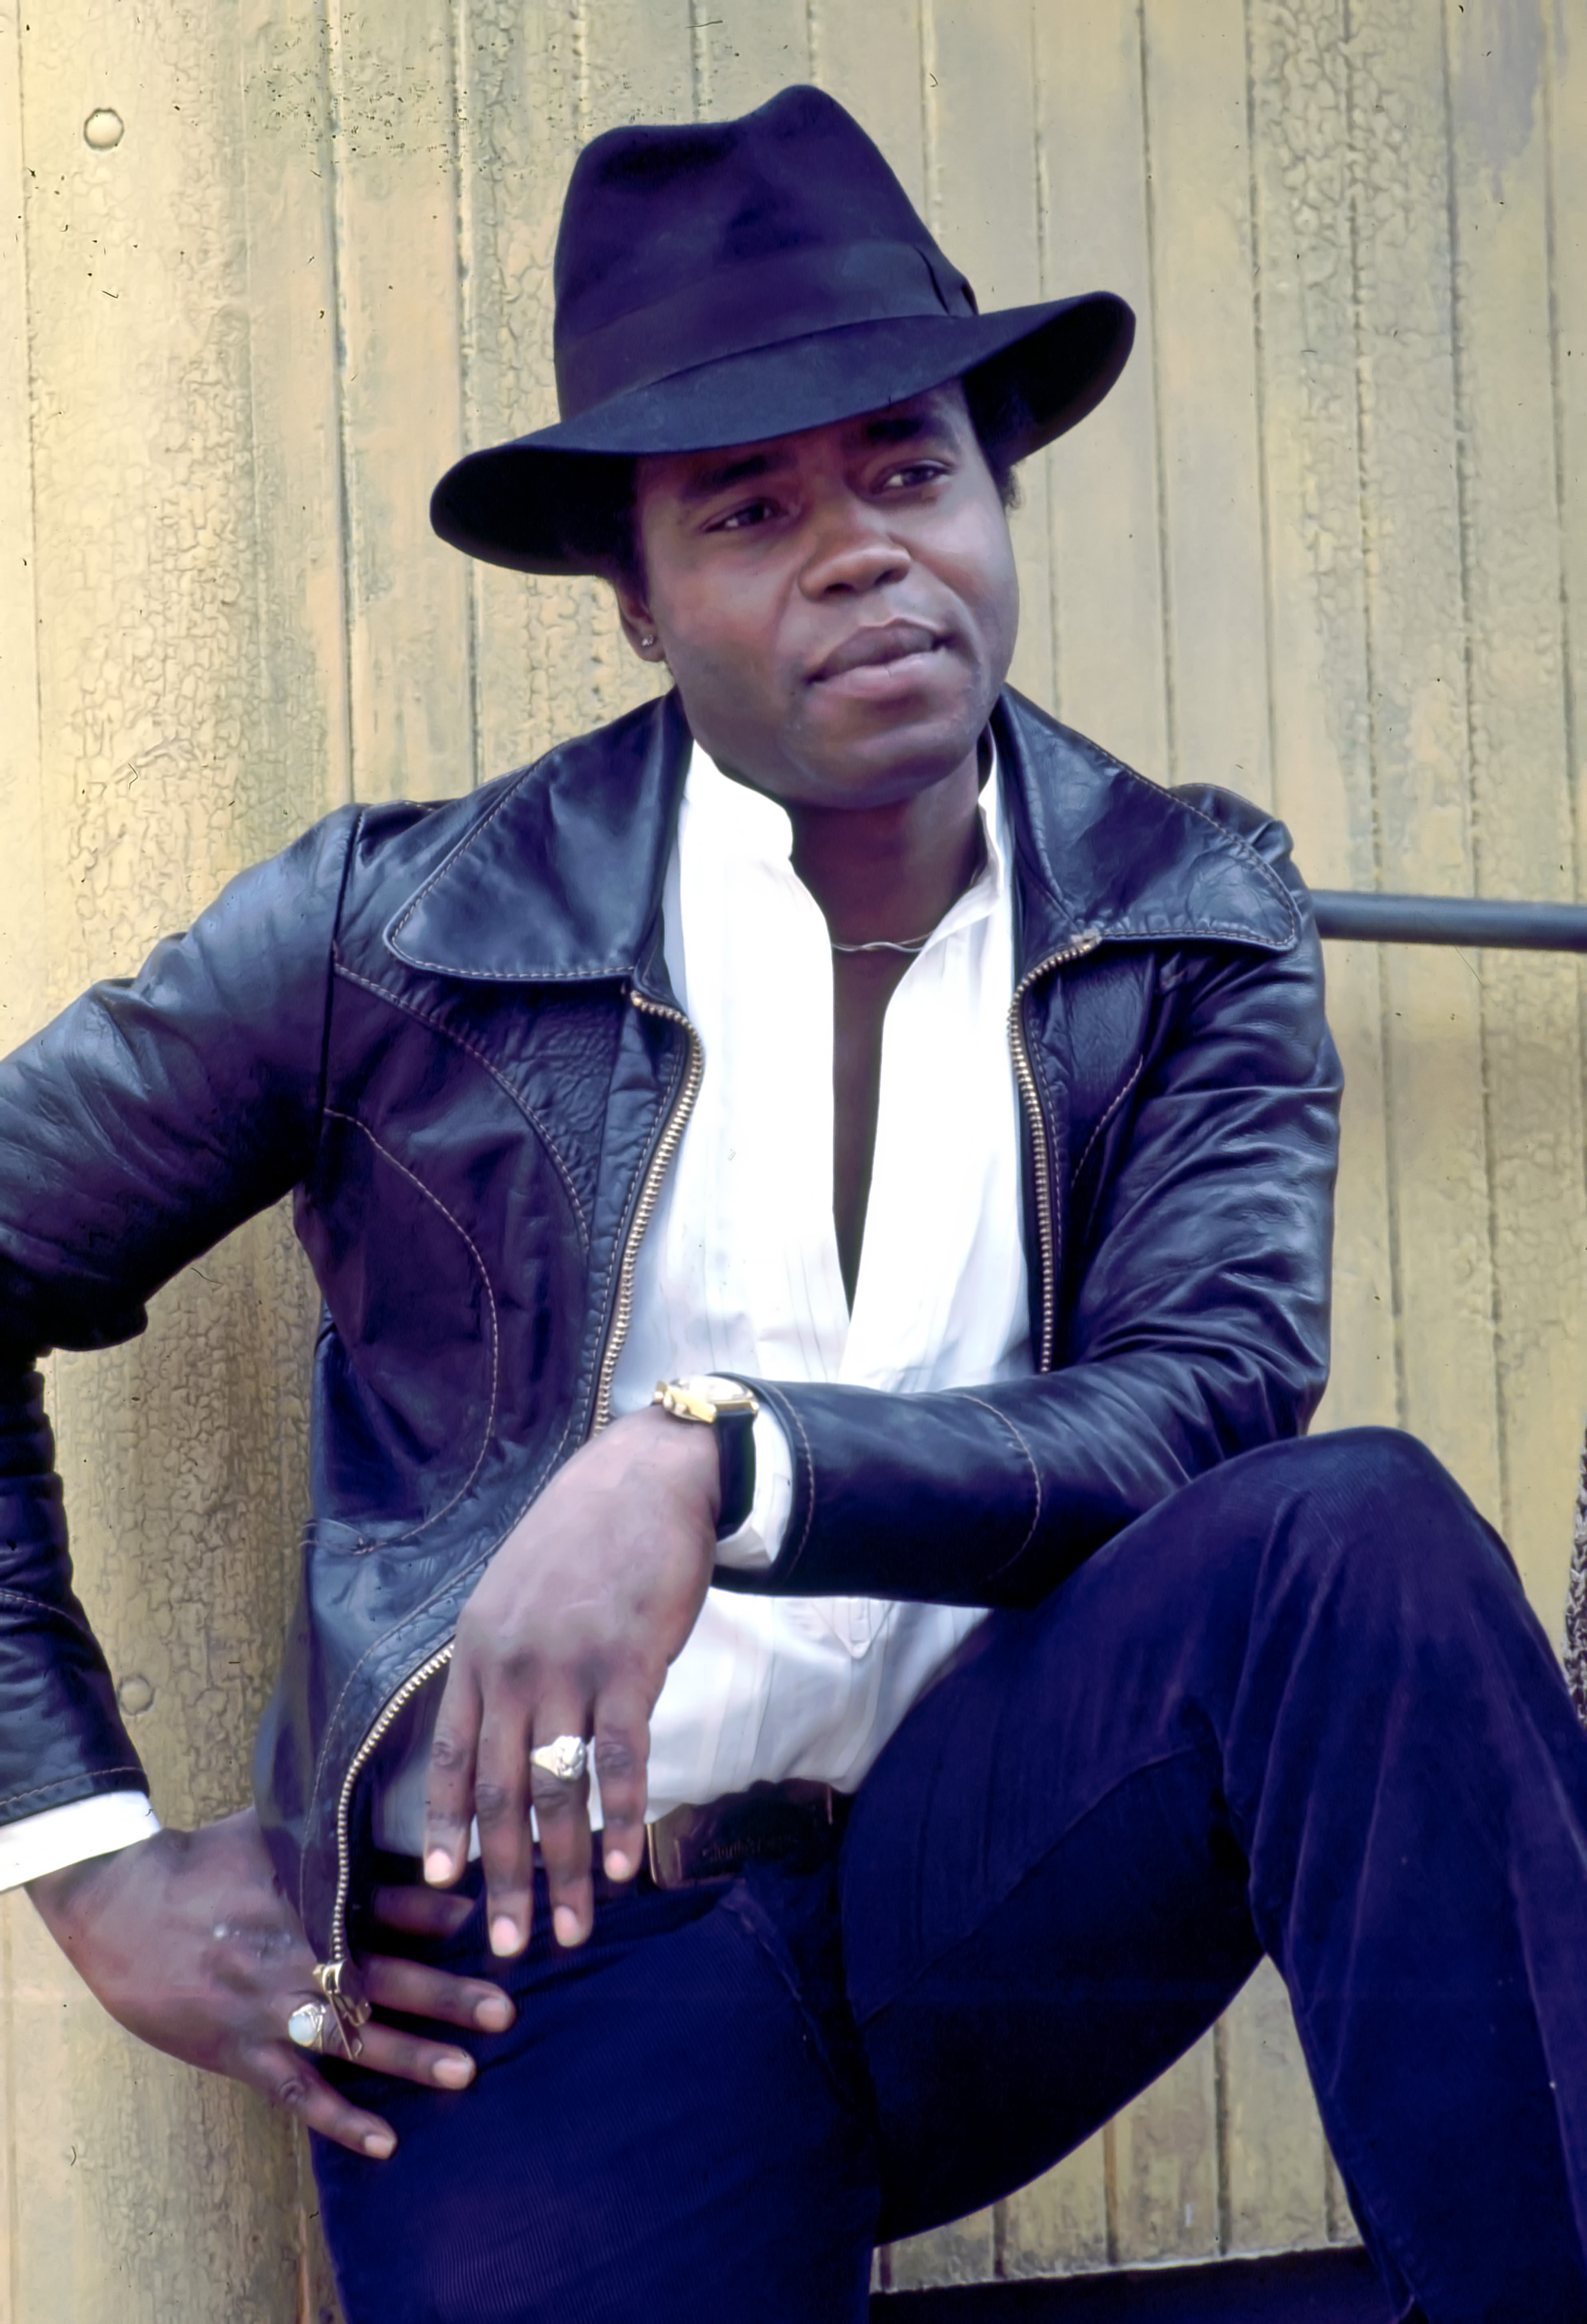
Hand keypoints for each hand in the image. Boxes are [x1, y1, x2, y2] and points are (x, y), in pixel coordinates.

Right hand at [27, 1807, 514, 2159]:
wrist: (121, 1905)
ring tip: (465, 2072)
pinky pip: (297, 2092)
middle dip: (445, 1995)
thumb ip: (332, 1828)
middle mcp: (296, 1952)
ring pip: (349, 2038)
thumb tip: (390, 1801)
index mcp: (306, 1895)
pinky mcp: (240, 2049)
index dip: (433, 1910)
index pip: (380, 1900)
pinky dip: (340, 2120)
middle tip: (504, 2009)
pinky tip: (384, 2143)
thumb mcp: (273, 1828)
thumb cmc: (207, 1861)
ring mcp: (268, 2007)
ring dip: (409, 2057)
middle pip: (381, 1976)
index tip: (483, 1919)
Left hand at [422, 1404, 719, 1957]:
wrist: (646, 1477)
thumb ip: (504, 1661)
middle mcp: (511, 1665)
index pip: (448, 1755)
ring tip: (570, 1930)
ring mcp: (568, 1666)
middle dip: (505, 1878)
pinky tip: (626, 1867)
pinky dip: (621, 1818)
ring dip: (566, 1869)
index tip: (441, 1883)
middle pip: (498, 1792)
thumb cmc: (586, 1539)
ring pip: (557, 1790)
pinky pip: (619, 1759)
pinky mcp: (627, 1664)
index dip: (443, 1824)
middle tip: (511, 1946)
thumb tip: (502, 1729)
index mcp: (477, 1650)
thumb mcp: (517, 1593)